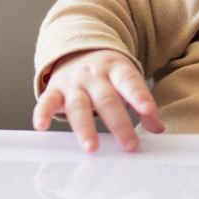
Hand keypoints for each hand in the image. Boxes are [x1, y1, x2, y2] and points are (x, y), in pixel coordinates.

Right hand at [33, 49, 165, 151]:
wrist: (78, 51)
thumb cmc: (106, 75)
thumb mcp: (127, 82)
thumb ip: (142, 104)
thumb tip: (158, 128)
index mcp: (116, 70)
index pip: (129, 81)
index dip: (139, 96)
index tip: (148, 111)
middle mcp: (94, 75)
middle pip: (107, 99)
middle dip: (118, 124)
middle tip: (129, 145)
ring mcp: (73, 83)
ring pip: (79, 105)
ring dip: (84, 128)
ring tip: (91, 147)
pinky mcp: (55, 90)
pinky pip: (47, 101)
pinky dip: (43, 113)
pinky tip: (41, 126)